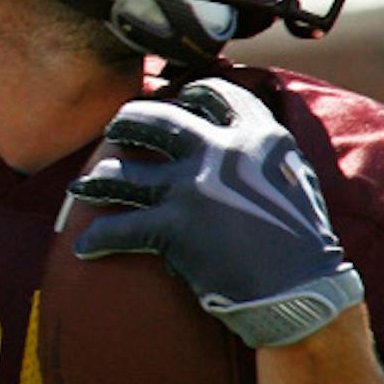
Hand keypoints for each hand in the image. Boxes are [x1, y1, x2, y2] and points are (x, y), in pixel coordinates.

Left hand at [64, 76, 362, 347]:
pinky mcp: (172, 226)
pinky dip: (98, 238)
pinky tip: (84, 247)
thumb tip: (247, 135)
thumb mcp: (294, 175)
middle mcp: (220, 151)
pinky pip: (120, 228)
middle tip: (116, 127)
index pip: (215, 95)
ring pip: (125, 171)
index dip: (190, 92)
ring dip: (98, 178)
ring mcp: (192, 187)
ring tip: (82, 184)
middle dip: (129, 120)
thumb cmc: (302, 241)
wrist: (299, 291)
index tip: (176, 98)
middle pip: (158, 120)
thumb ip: (264, 151)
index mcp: (257, 135)